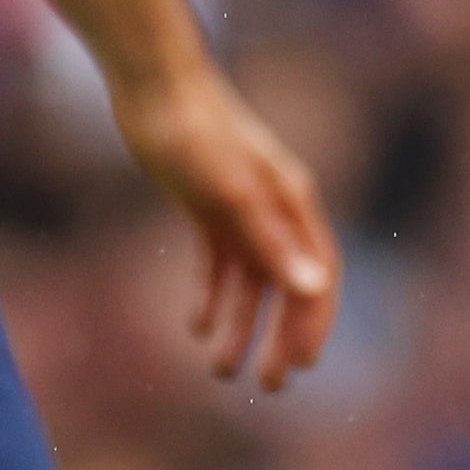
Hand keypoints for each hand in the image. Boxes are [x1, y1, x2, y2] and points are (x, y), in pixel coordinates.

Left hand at [115, 62, 343, 391]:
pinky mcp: (207, 205)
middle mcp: (273, 209)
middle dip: (280, 336)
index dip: (313, 323)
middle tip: (268, 385)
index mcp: (292, 203)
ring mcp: (240, 207)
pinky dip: (210, 294)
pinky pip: (217, 262)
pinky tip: (195, 326)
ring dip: (240, 325)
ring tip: (220, 370)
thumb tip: (312, 290)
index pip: (318, 275)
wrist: (151, 84)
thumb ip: (271, 241)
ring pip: (249, 281)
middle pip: (287, 285)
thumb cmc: (195, 131)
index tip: (301, 366)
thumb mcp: (231, 192)